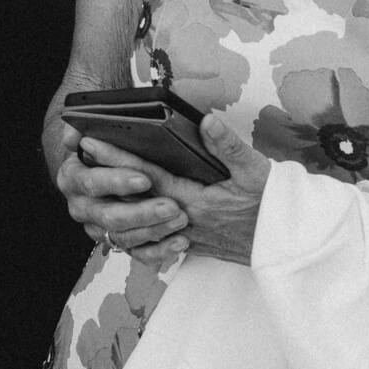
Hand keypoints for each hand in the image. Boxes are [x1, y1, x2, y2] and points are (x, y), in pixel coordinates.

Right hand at [51, 120, 191, 258]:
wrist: (106, 169)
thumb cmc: (107, 143)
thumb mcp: (95, 129)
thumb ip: (85, 125)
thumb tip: (74, 137)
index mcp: (72, 177)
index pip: (92, 182)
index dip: (117, 182)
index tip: (144, 179)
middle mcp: (81, 206)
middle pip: (109, 216)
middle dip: (142, 212)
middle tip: (171, 206)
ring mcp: (98, 228)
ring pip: (125, 238)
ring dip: (155, 230)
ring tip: (180, 220)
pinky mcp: (117, 243)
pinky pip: (137, 254)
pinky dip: (160, 251)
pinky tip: (179, 242)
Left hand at [79, 115, 269, 268]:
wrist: (289, 246)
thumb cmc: (274, 206)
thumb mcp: (257, 170)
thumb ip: (228, 146)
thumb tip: (206, 121)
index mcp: (196, 201)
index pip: (146, 176)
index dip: (117, 157)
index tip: (91, 141)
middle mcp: (184, 223)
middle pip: (134, 200)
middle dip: (105, 177)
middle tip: (79, 157)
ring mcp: (186, 239)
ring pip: (137, 226)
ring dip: (113, 204)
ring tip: (91, 185)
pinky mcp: (191, 248)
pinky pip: (152, 244)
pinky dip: (133, 231)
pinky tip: (120, 219)